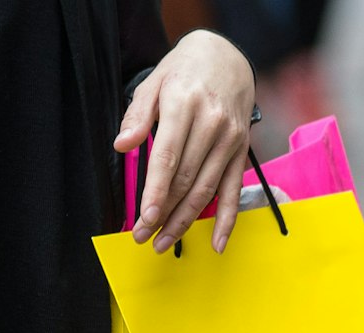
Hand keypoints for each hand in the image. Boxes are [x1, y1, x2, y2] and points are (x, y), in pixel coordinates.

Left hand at [115, 31, 255, 252]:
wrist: (228, 59)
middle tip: (144, 237)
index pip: (168, 157)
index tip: (145, 217)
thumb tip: (122, 146)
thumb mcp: (154, 81)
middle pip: (186, 179)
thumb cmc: (186, 70)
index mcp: (184, 105)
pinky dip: (227, 220)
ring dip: (186, 221)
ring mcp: (230, 141)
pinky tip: (218, 243)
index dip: (156, 190)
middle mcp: (212, 126)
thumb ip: (137, 115)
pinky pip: (233, 191)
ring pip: (206, 190)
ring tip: (164, 242)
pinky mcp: (241, 152)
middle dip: (165, 213)